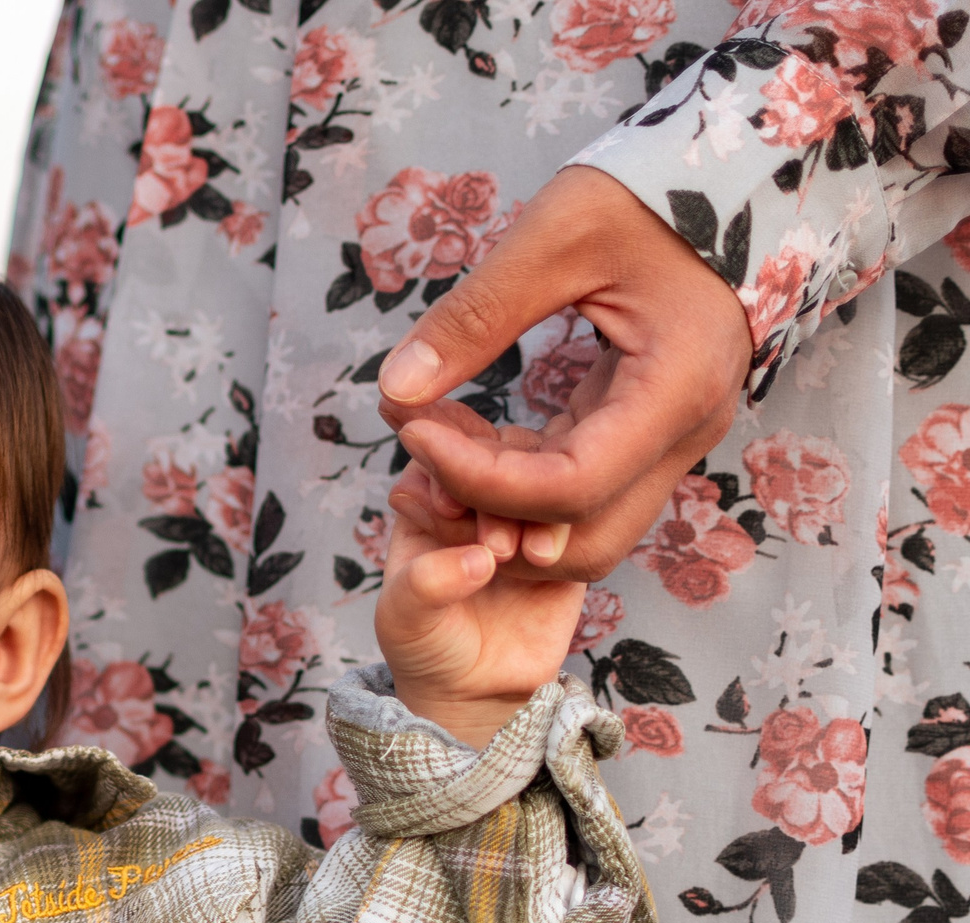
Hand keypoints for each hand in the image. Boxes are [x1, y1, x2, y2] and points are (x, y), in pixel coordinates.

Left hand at [376, 165, 751, 578]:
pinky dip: (511, 479)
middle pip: (581, 539)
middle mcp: (685, 433)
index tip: (413, 427)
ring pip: (577, 527)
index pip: (569, 489)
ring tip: (428, 437)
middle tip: (414, 448)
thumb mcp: (559, 233)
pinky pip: (574, 489)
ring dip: (495, 506)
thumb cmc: (652, 192)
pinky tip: (456, 432)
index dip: (477, 479)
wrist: (730, 180)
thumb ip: (477, 314)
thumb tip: (395, 389)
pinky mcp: (642, 432)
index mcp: (677, 389)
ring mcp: (670, 440)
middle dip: (485, 515)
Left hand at [376, 449, 585, 748]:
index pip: (439, 459)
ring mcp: (524, 514)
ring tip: (515, 556)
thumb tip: (478, 560)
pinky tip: (549, 557)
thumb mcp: (403, 618)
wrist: (475, 689)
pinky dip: (567, 526)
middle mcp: (477, 498)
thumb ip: (426, 585)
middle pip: (495, 458)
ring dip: (532, 507)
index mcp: (427, 500)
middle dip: (495, 492)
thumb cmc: (425, 645)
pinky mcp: (565, 539)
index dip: (446, 473)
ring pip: (540, 477)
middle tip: (493, 546)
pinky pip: (577, 516)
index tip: (451, 507)